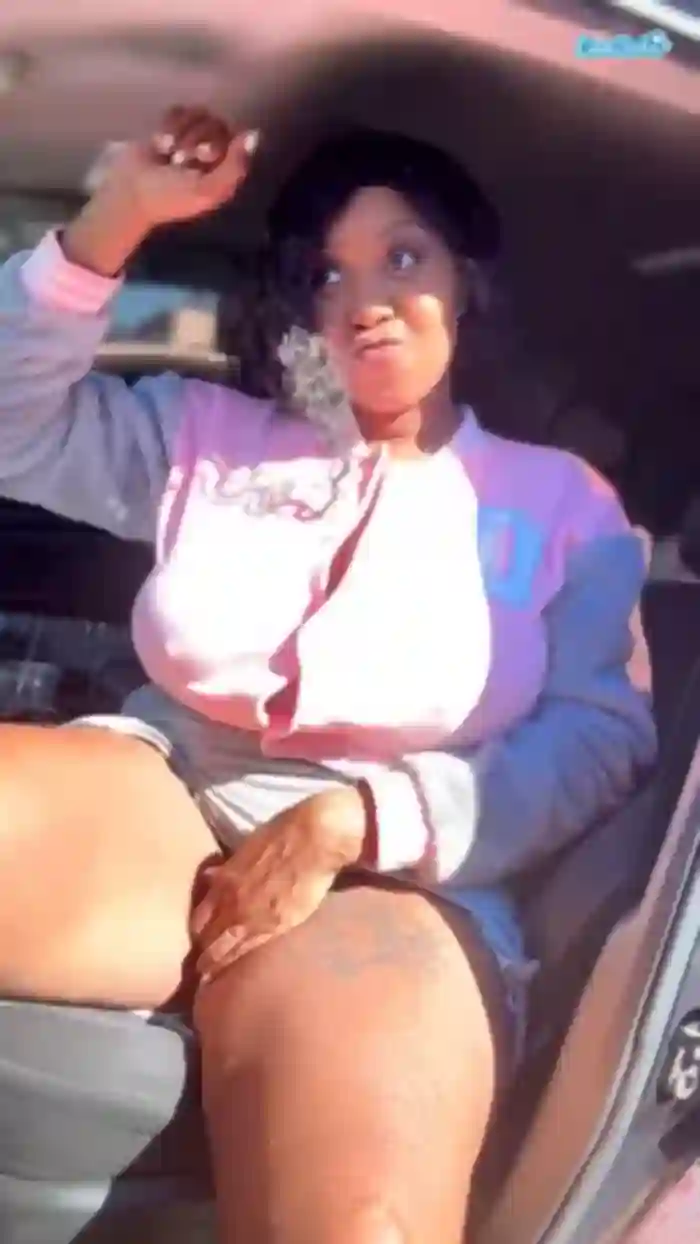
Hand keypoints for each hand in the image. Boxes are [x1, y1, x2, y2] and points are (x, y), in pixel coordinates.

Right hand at [93, 105, 256, 229]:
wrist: (130, 192)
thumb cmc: (169, 197)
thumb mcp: (207, 190)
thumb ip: (235, 166)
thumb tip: (254, 134)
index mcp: (224, 171)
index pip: (235, 139)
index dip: (217, 142)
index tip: (202, 156)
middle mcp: (212, 153)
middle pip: (217, 123)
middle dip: (196, 138)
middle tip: (180, 158)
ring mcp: (191, 139)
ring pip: (198, 113)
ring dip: (181, 132)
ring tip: (168, 152)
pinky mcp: (171, 128)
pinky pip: (179, 111)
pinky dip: (168, 125)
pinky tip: (159, 143)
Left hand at [191, 787, 368, 982]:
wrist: (313, 839)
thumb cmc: (283, 833)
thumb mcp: (246, 847)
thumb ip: (227, 868)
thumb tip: (210, 876)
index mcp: (223, 881)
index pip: (199, 916)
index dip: (197, 930)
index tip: (198, 940)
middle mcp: (231, 902)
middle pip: (207, 936)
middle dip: (202, 950)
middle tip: (200, 966)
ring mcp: (251, 917)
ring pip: (223, 948)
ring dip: (213, 964)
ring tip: (208, 979)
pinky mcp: (275, 926)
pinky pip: (247, 951)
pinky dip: (235, 963)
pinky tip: (232, 975)